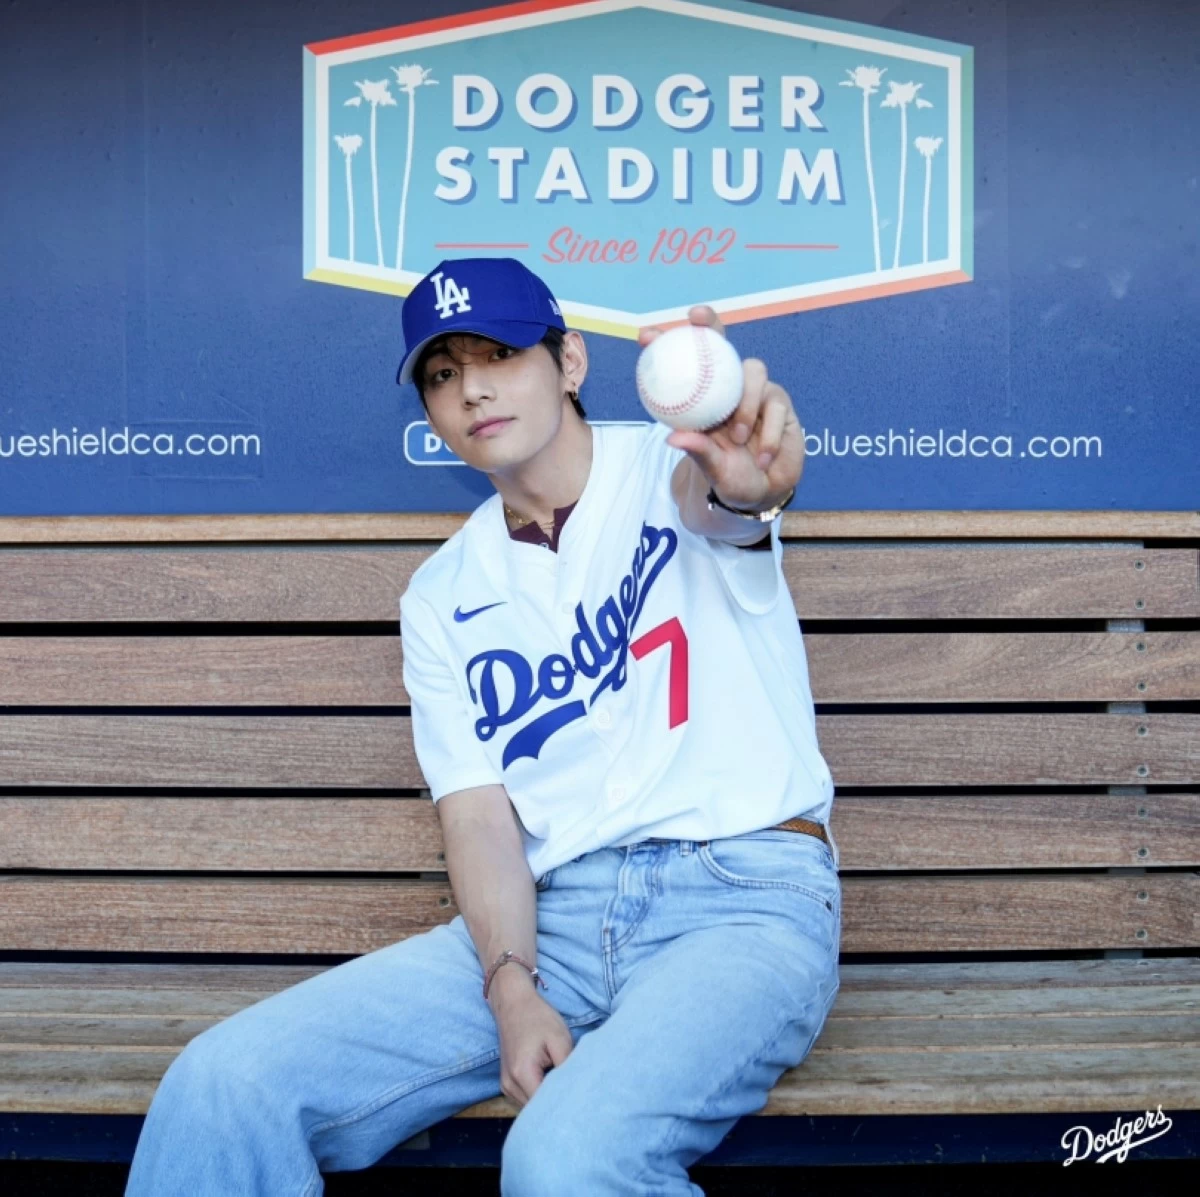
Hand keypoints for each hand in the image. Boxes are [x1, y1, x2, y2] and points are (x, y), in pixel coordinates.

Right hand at [489, 971, 574, 1108]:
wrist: (513, 1002)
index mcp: (523, 1074)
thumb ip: (568, 1068)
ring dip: (547, 1102)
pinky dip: (538, 1096)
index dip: (564, 1108)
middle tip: (577, 1099)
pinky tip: (551, 1084)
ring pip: (531, 1108)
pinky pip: (525, 1099)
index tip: (581, 1104)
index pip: (545, 1108)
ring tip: (564, 1089)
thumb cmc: (538, 1018)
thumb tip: (578, 1091)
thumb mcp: (560, 1038)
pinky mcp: (507, 1083)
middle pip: (537, 1111)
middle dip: (556, 1107)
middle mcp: (510, 1085)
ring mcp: (506, 1086)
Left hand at [638, 306, 803, 510]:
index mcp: (704, 400)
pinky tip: (764, 458)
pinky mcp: (781, 405)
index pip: (686, 366)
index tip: (646, 335)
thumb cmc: (730, 476)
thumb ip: (698, 449)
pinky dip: (769, 436)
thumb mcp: (711, 467)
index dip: (667, 344)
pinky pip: (777, 408)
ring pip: (753, 372)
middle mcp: (729, 389)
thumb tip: (672, 438)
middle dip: (710, 324)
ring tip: (740, 438)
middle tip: (697, 319)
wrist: (763, 493)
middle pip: (722, 344)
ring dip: (745, 406)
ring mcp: (757, 392)